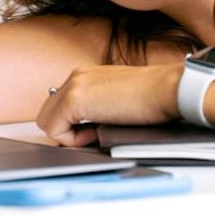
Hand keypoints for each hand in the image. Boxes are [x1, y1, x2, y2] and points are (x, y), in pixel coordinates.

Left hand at [36, 63, 181, 146]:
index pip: (59, 104)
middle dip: (66, 129)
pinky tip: (97, 134)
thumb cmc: (154, 96)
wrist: (167, 89)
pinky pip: (55, 131)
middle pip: (48, 112)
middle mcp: (76, 76)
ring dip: (69, 134)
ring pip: (47, 121)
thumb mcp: (118, 98)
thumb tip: (86, 129)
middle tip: (95, 134)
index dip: (73, 124)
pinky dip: (73, 140)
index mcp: (86, 75)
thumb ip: (98, 107)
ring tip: (98, 133)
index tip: (95, 130)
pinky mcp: (74, 100)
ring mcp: (73, 87)